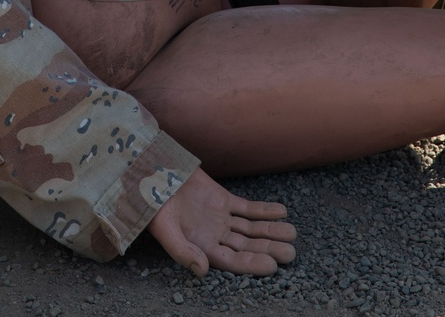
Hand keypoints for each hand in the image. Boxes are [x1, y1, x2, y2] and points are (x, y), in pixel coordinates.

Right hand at [146, 168, 295, 276]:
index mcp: (201, 248)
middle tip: (291, 253)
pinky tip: (281, 211)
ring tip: (292, 232)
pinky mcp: (223, 199)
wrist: (152, 174)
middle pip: (247, 246)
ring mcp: (220, 218)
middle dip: (269, 249)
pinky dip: (263, 210)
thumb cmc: (155, 205)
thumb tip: (202, 271)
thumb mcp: (165, 229)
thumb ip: (183, 251)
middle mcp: (214, 237)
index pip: (232, 261)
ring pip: (251, 228)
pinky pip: (247, 208)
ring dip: (271, 231)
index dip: (252, 264)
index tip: (272, 266)